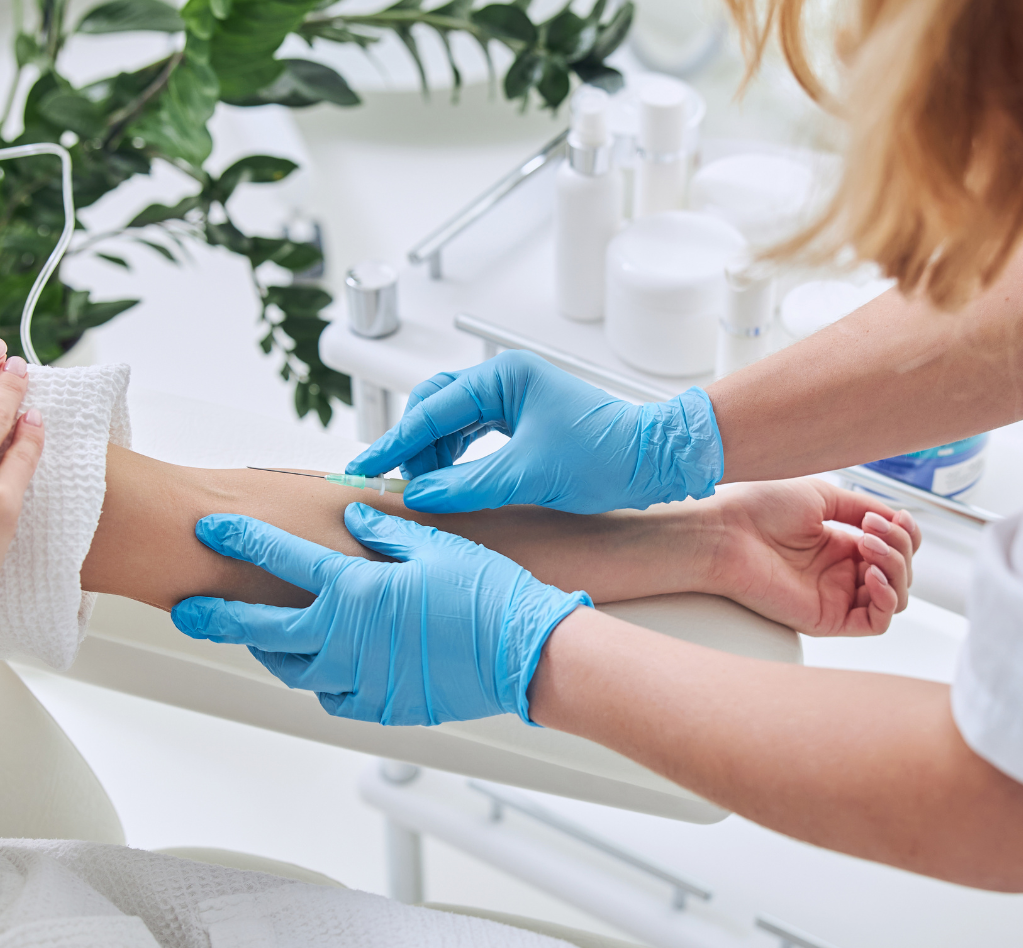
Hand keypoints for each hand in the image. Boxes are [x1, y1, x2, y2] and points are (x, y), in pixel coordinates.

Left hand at [173, 504, 590, 724]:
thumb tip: (354, 520)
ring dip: (268, 651)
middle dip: (216, 618)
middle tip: (187, 612)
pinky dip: (318, 682)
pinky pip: (333, 698)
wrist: (525, 656)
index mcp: (354, 591)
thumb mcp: (436, 546)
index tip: (210, 530)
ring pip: (292, 669)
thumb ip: (386, 532)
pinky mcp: (383, 707)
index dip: (239, 540)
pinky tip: (319, 669)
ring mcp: (361, 678)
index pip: (278, 559)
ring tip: (254, 639)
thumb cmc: (489, 597)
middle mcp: (346, 638)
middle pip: (260, 630)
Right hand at [346, 351, 723, 514]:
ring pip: (451, 422)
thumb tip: (421, 495)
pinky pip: (472, 435)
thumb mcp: (530, 474)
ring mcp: (514, 399)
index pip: (432, 408)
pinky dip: (453, 458)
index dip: (395, 442)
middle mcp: (505, 380)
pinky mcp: (522, 421)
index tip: (366, 467)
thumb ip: (468, 485)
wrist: (656, 462)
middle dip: (411, 444)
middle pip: (435, 406)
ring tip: (420, 487)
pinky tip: (446, 481)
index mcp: (504, 376)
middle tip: (391, 481)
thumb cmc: (606, 456)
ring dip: (431, 453)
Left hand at [708, 479, 919, 636]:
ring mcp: (835, 596)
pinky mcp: (827, 618)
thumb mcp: (822, 496)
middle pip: (900, 572)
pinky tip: (872, 576)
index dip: (906, 535)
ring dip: (895, 568)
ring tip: (867, 546)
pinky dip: (887, 600)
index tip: (894, 517)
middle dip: (899, 547)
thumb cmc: (759, 509)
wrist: (726, 532)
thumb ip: (864, 507)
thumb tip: (898, 519)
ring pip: (895, 596)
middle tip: (872, 530)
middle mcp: (840, 573)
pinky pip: (875, 622)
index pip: (894, 549)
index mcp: (839, 545)